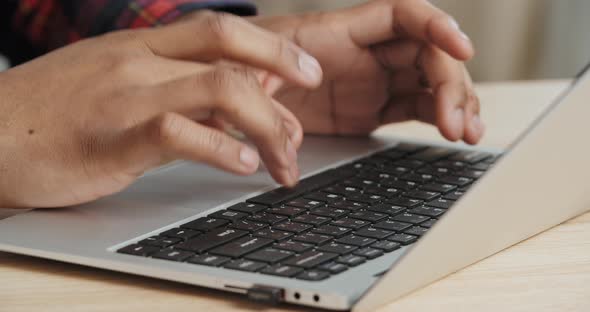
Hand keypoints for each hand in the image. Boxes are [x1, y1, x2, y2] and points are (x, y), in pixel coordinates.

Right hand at [0, 12, 322, 207]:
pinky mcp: (111, 139)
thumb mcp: (116, 83)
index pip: (221, 31)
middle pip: (228, 50)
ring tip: (284, 158)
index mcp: (141, 47)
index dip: (271, 47)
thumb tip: (233, 102)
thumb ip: (172, 86)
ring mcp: (125, 97)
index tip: (304, 70)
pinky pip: (179, 133)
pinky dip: (221, 150)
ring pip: (217, 88)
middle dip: (281, 71)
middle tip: (309, 102)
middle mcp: (138, 62)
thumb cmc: (54, 114)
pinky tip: (242, 165)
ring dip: (266, 123)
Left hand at [250, 0, 483, 143]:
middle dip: (449, 83)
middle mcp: (365, 53)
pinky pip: (416, 107)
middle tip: (454, 121)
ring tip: (467, 133)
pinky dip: (439, 118)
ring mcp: (372, 81)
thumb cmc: (243, 66)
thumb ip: (265, 104)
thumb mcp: (244, 75)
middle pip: (426, 53)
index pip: (401, 14)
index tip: (460, 47)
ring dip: (455, 103)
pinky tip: (455, 133)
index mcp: (340, 33)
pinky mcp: (372, 109)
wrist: (239, 86)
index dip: (435, 24)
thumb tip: (286, 147)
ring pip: (428, 82)